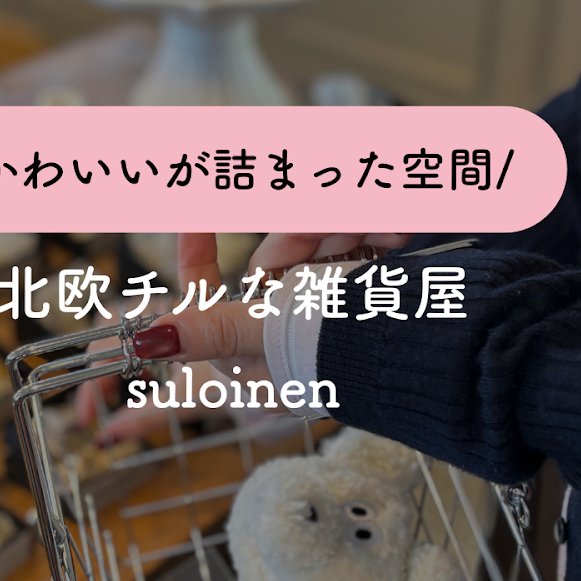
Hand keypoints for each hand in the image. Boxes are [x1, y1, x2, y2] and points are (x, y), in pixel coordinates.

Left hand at [130, 230, 412, 374]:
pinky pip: (358, 249)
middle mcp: (286, 330)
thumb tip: (146, 339)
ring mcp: (329, 310)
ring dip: (350, 227)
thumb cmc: (340, 358)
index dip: (196, 253)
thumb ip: (210, 328)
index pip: (206, 294)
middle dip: (305, 232)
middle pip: (276, 258)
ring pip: (320, 245)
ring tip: (391, 227)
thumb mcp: (266, 335)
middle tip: (339, 215)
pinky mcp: (368, 291)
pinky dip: (376, 236)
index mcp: (252, 350)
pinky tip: (400, 231)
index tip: (194, 215)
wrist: (435, 366)